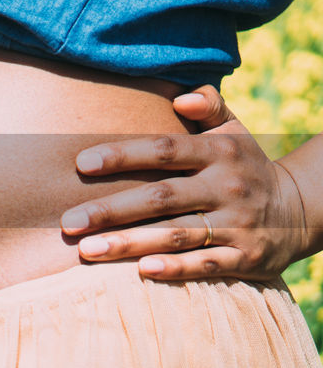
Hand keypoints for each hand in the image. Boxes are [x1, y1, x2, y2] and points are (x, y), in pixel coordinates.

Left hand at [59, 85, 309, 280]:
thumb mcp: (236, 130)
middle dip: (111, 209)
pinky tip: (141, 271)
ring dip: (129, 244)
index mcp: (219, 152)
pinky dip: (176, 268)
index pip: (164, 149)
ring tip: (87, 251)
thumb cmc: (247, 165)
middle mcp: (227, 187)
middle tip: (69, 221)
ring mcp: (238, 224)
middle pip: (161, 197)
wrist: (304, 209)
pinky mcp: (247, 257)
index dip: (123, 155)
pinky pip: (207, 264)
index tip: (81, 163)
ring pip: (176, 234)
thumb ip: (209, 106)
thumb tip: (181, 96)